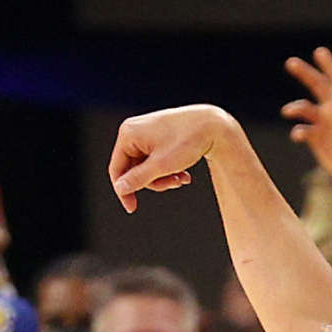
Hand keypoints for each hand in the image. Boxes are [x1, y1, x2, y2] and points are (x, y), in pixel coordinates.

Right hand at [104, 103, 243, 211]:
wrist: (214, 124)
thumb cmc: (189, 140)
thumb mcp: (161, 166)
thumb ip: (138, 179)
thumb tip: (120, 188)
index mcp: (128, 133)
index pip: (117, 168)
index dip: (124, 190)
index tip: (131, 207)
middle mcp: (134, 130)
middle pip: (134, 169)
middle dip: (155, 181)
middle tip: (173, 183)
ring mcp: (146, 132)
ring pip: (147, 166)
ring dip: (164, 176)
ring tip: (182, 178)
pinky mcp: (159, 136)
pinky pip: (156, 159)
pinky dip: (169, 168)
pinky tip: (184, 173)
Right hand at [281, 47, 331, 182]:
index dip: (329, 65)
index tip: (319, 51)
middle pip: (316, 86)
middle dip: (304, 73)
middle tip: (290, 62)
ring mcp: (322, 122)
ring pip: (304, 108)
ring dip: (295, 108)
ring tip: (288, 111)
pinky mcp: (314, 137)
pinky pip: (302, 130)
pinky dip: (298, 132)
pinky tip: (299, 135)